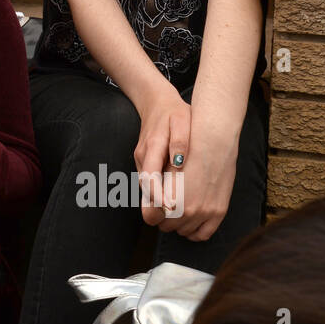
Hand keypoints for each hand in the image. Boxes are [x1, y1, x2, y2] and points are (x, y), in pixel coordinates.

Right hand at [132, 85, 190, 226]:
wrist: (156, 102)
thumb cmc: (173, 112)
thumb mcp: (181, 120)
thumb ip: (180, 140)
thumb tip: (179, 161)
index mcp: (151, 148)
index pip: (149, 178)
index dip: (157, 197)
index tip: (169, 208)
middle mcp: (143, 159)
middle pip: (144, 192)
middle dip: (156, 210)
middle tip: (177, 220)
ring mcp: (142, 163)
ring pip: (146, 193)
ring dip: (159, 208)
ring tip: (181, 219)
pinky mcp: (146, 167)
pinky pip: (151, 188)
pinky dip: (161, 200)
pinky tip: (176, 207)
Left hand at [159, 127, 238, 241]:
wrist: (213, 137)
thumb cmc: (184, 148)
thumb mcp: (160, 166)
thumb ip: (151, 190)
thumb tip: (148, 207)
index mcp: (168, 198)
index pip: (151, 218)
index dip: (150, 210)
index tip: (153, 203)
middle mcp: (187, 209)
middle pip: (165, 225)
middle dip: (163, 215)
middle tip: (167, 201)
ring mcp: (204, 212)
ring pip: (182, 231)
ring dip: (178, 222)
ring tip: (180, 204)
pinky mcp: (219, 211)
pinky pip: (202, 234)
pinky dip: (193, 230)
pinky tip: (191, 219)